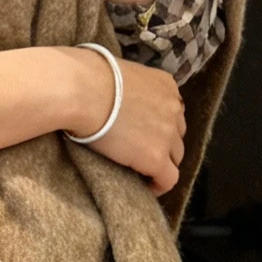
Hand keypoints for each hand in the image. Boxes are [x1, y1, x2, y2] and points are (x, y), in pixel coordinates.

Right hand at [69, 50, 185, 197]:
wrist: (84, 92)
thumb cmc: (89, 80)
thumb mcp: (119, 74)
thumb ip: (128, 87)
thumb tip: (114, 96)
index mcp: (166, 85)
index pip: (172, 110)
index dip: (161, 124)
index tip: (146, 133)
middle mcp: (173, 108)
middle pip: (177, 134)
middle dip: (164, 143)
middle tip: (142, 152)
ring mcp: (167, 134)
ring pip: (175, 157)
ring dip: (162, 163)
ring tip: (142, 170)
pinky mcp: (156, 158)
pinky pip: (168, 179)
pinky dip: (160, 185)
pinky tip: (148, 187)